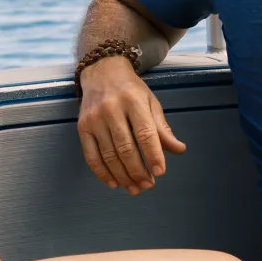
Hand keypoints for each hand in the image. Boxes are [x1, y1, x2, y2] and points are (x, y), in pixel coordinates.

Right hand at [75, 55, 185, 194]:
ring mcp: (94, 119)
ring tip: (134, 188)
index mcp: (134, 101)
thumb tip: (179, 150)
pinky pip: (91, 156)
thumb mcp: (150, 102)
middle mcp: (112, 109)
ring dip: (123, 176)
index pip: (145, 133)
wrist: (101, 72)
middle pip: (126, 148)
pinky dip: (102, 173)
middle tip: (148, 185)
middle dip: (138, 171)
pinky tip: (114, 183)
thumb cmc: (131, 90)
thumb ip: (162, 128)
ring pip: (109, 155)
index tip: (161, 172)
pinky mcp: (82, 127)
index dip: (153, 155)